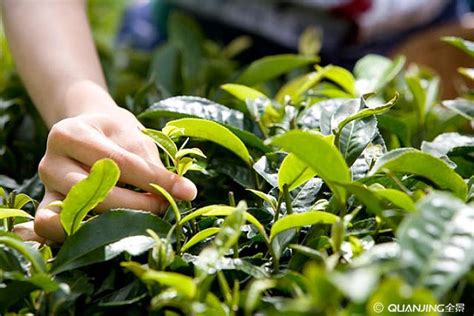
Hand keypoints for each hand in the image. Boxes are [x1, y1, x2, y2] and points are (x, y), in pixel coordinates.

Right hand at [33, 106, 196, 242]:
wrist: (89, 132)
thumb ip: (154, 166)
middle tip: (164, 208)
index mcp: (69, 134)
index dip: (153, 180)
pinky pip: (56, 231)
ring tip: (143, 222)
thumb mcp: (134, 138)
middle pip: (95, 193)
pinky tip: (109, 237)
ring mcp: (45, 190)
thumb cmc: (115, 134)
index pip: (117, 162)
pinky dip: (79, 236)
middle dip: (137, 205)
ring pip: (77, 216)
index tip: (185, 191)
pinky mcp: (47, 210)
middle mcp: (49, 162)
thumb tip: (185, 193)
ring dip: (115, 225)